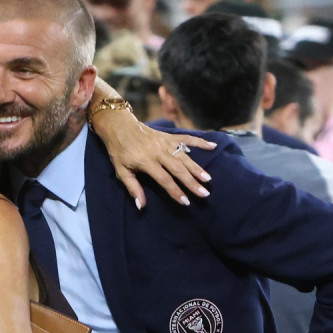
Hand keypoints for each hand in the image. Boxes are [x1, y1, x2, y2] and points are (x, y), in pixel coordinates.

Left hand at [91, 100, 214, 208]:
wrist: (120, 126)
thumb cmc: (119, 152)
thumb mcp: (121, 171)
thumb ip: (132, 188)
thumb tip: (140, 206)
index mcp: (146, 161)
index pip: (164, 179)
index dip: (175, 191)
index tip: (186, 201)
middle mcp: (158, 151)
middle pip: (178, 169)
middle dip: (192, 182)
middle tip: (204, 193)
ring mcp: (165, 142)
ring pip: (184, 156)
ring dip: (197, 168)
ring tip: (208, 179)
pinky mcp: (169, 136)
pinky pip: (187, 138)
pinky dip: (200, 142)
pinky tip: (213, 146)